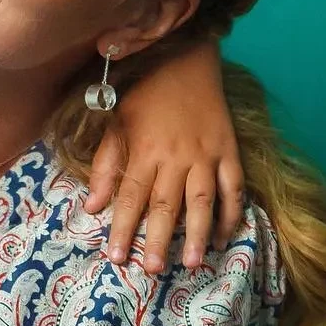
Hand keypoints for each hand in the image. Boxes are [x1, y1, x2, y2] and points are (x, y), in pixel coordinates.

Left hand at [84, 43, 244, 272]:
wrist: (185, 56)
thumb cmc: (144, 92)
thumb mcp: (115, 123)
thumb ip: (105, 166)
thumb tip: (91, 206)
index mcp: (145, 150)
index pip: (131, 197)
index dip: (123, 228)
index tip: (116, 257)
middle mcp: (176, 156)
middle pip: (166, 205)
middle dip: (158, 239)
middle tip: (153, 269)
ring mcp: (206, 154)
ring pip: (202, 200)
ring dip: (197, 233)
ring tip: (192, 262)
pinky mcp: (229, 149)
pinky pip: (233, 186)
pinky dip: (231, 212)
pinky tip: (224, 236)